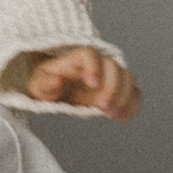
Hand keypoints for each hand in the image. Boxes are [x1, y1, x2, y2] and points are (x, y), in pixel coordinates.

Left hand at [24, 47, 140, 119]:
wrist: (58, 87)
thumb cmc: (47, 82)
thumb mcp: (38, 84)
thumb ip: (45, 83)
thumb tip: (56, 81)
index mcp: (76, 58)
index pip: (89, 55)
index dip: (94, 67)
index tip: (92, 84)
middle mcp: (98, 63)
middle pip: (113, 67)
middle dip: (112, 87)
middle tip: (102, 106)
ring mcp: (110, 75)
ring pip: (128, 78)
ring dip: (124, 96)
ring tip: (111, 113)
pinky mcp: (119, 89)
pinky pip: (134, 93)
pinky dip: (131, 106)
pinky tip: (120, 118)